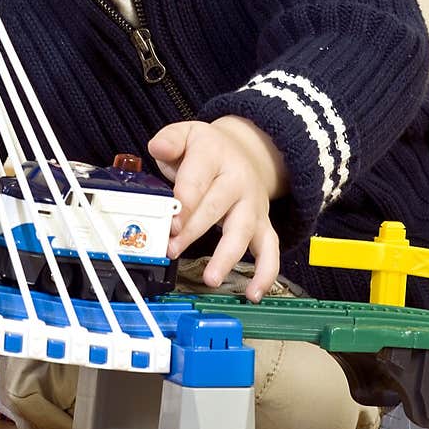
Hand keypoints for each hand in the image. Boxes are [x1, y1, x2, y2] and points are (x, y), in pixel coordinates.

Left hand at [147, 116, 287, 302]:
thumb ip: (169, 141)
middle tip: (173, 249)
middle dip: (193, 230)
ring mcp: (252, 204)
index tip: (171, 223)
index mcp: (213, 155)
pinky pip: (270, 250)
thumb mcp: (186, 135)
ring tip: (210, 279)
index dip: (184, 202)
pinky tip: (253, 294)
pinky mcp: (263, 223)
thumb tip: (158, 148)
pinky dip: (266, 273)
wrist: (245, 151)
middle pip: (216, 207)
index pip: (197, 179)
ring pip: (242, 231)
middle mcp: (237, 180)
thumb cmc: (206, 150)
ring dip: (227, 257)